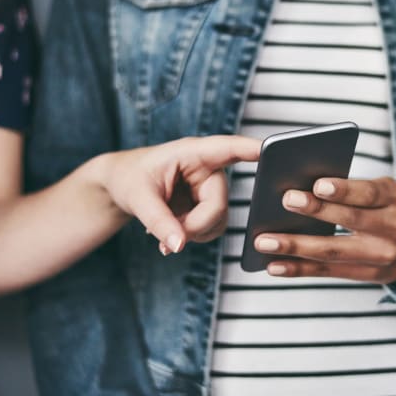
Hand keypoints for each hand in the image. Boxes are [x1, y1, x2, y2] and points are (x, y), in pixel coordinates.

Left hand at [103, 135, 260, 254]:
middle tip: (166, 237)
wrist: (121, 186)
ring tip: (163, 231)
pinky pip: (211, 229)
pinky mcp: (208, 206)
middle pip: (218, 205)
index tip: (273, 149)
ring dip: (191, 233)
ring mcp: (210, 189)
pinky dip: (191, 237)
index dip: (252, 150)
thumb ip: (158, 221)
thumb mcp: (137, 198)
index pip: (228, 149)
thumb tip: (179, 246)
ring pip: (217, 222)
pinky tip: (171, 234)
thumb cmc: (128, 179)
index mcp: (193, 153)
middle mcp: (208, 169)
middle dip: (193, 226)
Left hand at [255, 176, 395, 286]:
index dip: (343, 190)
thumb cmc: (380, 207)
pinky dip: (297, 269)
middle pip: (350, 220)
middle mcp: (393, 227)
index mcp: (392, 197)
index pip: (368, 193)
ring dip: (295, 246)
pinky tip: (273, 265)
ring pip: (333, 251)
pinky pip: (327, 272)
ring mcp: (382, 255)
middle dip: (316, 211)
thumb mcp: (377, 190)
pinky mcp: (368, 275)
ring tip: (264, 241)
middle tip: (285, 200)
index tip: (318, 184)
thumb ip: (347, 188)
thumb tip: (299, 186)